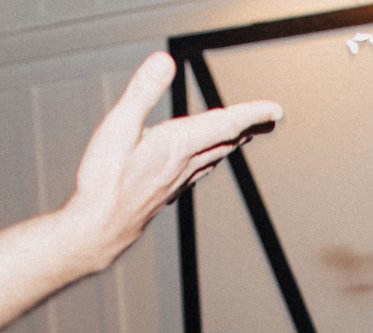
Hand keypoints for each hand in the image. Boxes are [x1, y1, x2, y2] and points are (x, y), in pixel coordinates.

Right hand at [59, 53, 281, 268]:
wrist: (97, 230)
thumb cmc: (105, 182)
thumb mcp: (118, 126)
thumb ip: (142, 92)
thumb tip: (164, 61)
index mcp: (177, 145)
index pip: (224, 124)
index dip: (251, 114)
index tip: (275, 110)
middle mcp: (183, 164)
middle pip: (225, 141)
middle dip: (249, 127)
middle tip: (270, 118)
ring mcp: (176, 181)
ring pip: (213, 157)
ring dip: (231, 143)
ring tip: (245, 135)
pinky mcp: (165, 193)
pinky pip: (197, 172)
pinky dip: (210, 160)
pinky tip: (205, 163)